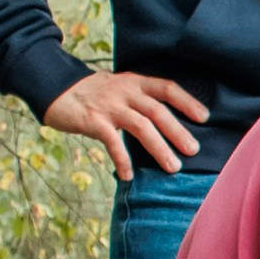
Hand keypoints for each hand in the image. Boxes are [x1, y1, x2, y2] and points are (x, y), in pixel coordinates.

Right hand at [44, 69, 207, 180]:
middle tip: (194, 150)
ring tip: (172, 167)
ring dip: (159, 148)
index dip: (187, 102)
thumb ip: (140, 100)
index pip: (167, 88)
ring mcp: (109, 105)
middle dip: (178, 131)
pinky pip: (112, 142)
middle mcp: (125, 91)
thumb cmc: (93, 93)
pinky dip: (122, 159)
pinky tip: (128, 176)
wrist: (54, 87)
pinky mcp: (92, 121)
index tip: (204, 118)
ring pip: (141, 126)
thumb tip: (167, 122)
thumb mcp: (120, 87)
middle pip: (157, 110)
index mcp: (135, 82)